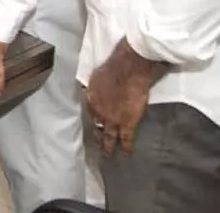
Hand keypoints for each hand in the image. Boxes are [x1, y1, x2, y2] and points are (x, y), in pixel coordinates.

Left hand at [86, 39, 166, 156]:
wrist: (129, 68)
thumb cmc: (114, 65)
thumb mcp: (97, 75)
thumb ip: (97, 84)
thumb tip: (98, 86)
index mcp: (91, 97)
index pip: (90, 111)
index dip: (93, 116)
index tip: (94, 121)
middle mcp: (98, 110)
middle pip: (96, 125)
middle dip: (96, 134)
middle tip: (96, 143)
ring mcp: (112, 119)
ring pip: (107, 136)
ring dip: (107, 146)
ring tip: (106, 154)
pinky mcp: (127, 123)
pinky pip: (126, 139)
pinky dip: (126, 147)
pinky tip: (126, 154)